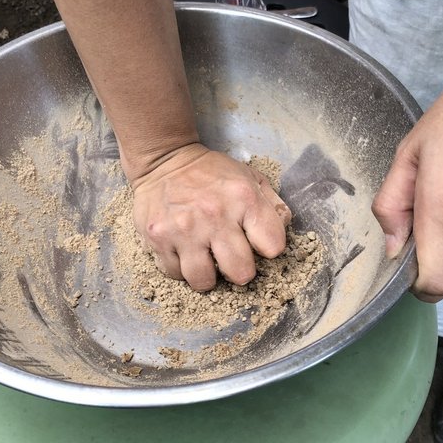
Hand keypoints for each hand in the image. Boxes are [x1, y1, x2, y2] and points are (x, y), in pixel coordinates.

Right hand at [130, 143, 291, 290]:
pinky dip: (180, 268)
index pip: (273, 247)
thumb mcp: (249, 177)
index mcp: (244, 198)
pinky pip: (175, 274)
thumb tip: (283, 228)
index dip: (267, 249)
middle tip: (230, 258)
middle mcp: (215, 215)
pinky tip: (183, 252)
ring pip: (204, 282)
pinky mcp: (158, 238)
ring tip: (204, 260)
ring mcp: (184, 229)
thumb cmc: (211, 174)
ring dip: (207, 276)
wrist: (163, 160)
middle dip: (239, 270)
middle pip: (241, 273)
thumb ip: (272, 204)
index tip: (256, 243)